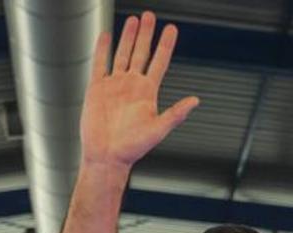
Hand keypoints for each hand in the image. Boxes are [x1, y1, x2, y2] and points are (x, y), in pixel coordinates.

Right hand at [79, 11, 198, 171]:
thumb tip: (196, 100)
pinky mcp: (97, 89)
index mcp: (147, 92)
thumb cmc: (133, 148)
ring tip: (133, 20)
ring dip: (127, 37)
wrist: (106, 157)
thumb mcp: (158, 130)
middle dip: (146, 34)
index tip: (171, 28)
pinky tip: (106, 36)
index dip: (165, 45)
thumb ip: (176, 114)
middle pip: (141, 53)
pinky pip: (100, 64)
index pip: (159, 61)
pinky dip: (102, 49)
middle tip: (150, 15)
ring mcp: (114, 85)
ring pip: (122, 54)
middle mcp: (132, 85)